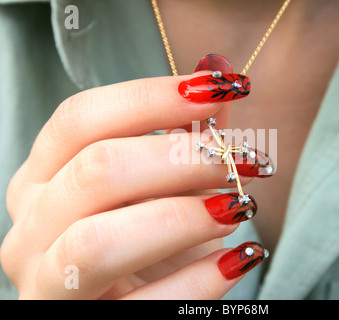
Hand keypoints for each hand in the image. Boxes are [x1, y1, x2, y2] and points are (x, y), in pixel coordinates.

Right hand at [0, 66, 267, 298]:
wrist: (141, 299)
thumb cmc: (152, 237)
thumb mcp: (164, 183)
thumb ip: (187, 132)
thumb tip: (217, 70)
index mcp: (44, 177)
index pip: (80, 118)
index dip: (153, 98)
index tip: (220, 91)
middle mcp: (31, 226)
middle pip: (97, 170)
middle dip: (181, 158)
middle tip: (242, 160)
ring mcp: (47, 283)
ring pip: (99, 241)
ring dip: (184, 217)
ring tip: (240, 206)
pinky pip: (141, 307)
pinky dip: (199, 279)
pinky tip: (239, 258)